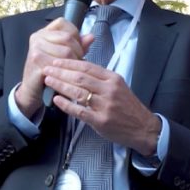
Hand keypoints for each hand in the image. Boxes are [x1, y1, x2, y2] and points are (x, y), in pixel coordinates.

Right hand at [14, 18, 92, 117]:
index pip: (62, 22)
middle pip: (67, 37)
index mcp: (43, 32)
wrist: (32, 89)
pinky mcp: (37, 63)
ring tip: (74, 69)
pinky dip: (68, 71)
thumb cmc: (49, 70)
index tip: (78, 45)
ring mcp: (35, 50)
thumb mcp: (63, 54)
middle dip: (78, 50)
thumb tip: (91, 37)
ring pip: (66, 51)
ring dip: (75, 62)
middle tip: (79, 61)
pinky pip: (60, 65)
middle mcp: (37, 38)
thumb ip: (77, 44)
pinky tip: (69, 75)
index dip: (74, 33)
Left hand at [44, 58, 160, 155]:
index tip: (56, 62)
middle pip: (80, 77)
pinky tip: (56, 100)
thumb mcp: (118, 86)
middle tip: (47, 69)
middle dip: (60, 72)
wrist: (142, 128)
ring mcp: (104, 105)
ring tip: (48, 81)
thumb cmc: (128, 107)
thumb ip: (100, 78)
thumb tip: (78, 70)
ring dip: (60, 85)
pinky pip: (79, 111)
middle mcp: (109, 90)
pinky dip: (66, 104)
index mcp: (113, 79)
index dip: (69, 63)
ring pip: (78, 92)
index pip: (87, 67)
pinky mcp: (100, 120)